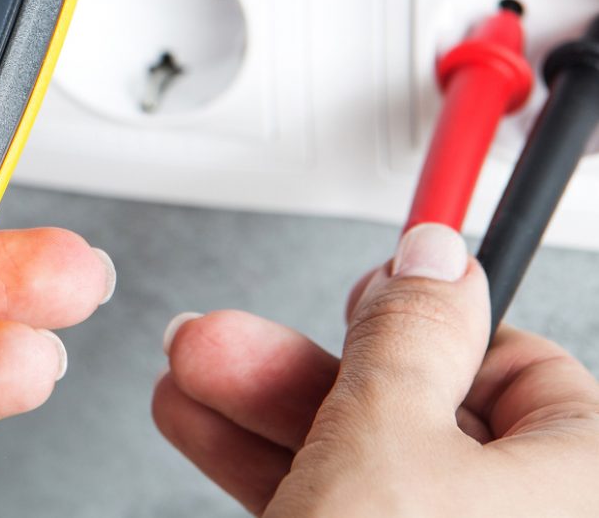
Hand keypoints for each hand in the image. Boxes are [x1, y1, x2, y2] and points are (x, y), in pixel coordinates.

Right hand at [153, 223, 598, 516]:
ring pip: (365, 462)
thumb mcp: (383, 433)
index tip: (364, 291)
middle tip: (236, 335)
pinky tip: (205, 429)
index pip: (525, 366)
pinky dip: (269, 468)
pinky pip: (338, 506)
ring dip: (264, 409)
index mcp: (585, 482)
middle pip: (421, 413)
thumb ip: (408, 334)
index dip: (431, 316)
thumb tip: (434, 258)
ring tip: (192, 374)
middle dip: (302, 364)